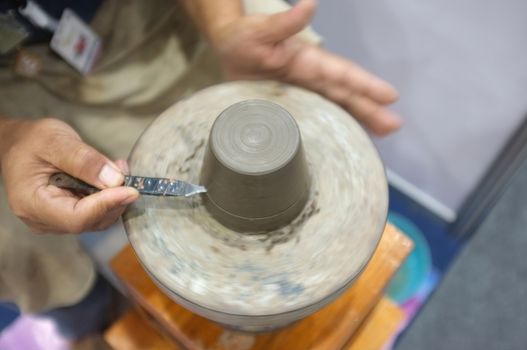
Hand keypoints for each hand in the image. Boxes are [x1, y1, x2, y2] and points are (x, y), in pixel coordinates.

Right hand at [0, 118, 138, 233]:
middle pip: (90, 221)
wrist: (19, 144)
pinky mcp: (68, 215)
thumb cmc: (31, 141)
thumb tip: (115, 180)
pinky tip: (112, 176)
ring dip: (114, 197)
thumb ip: (84, 160)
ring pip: (97, 219)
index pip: (77, 217)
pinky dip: (109, 197)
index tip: (130, 189)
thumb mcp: (55, 141)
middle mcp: (43, 220)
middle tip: (125, 172)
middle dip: (114, 199)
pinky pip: (96, 212)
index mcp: (32, 204)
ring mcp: (56, 220)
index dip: (106, 205)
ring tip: (118, 169)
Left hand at [208, 0, 401, 135]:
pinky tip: (350, 136)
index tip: (390, 96)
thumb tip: (310, 4)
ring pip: (338, 106)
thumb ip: (284, 23)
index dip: (365, 84)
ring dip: (360, 119)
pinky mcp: (294, 105)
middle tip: (396, 125)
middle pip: (346, 94)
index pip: (342, 73)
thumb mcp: (260, 30)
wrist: (228, 49)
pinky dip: (337, 124)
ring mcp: (305, 92)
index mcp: (308, 61)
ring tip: (384, 134)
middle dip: (371, 108)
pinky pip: (320, 116)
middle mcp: (312, 77)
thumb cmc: (244, 37)